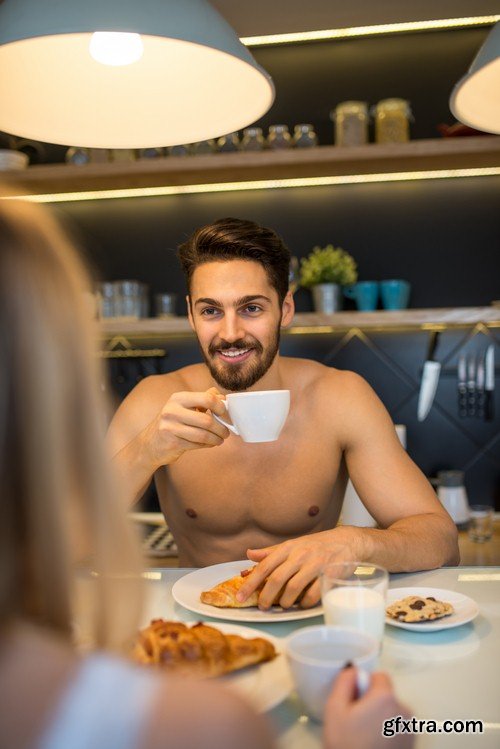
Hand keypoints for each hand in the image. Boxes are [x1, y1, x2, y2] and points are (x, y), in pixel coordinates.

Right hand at [145, 387, 230, 466]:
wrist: (149, 444)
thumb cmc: (172, 423)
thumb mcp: (183, 407)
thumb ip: (202, 400)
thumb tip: (222, 396)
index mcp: (178, 398)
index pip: (207, 398)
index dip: (221, 407)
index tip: (225, 414)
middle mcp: (172, 411)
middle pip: (207, 420)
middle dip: (221, 428)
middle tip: (226, 432)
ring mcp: (170, 427)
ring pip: (204, 435)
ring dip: (216, 439)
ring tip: (220, 440)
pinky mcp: (172, 443)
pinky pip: (197, 445)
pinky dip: (207, 445)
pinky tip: (209, 444)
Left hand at [237, 528, 361, 608]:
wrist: (347, 541)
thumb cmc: (316, 545)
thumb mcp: (293, 544)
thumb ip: (271, 552)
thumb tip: (249, 554)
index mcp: (288, 547)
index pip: (264, 566)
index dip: (250, 583)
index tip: (240, 596)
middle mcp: (300, 555)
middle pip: (277, 579)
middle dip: (266, 597)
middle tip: (262, 607)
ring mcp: (315, 564)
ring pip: (293, 588)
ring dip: (285, 602)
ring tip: (283, 605)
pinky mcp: (329, 574)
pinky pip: (313, 594)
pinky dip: (305, 603)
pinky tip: (302, 604)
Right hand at [324, 668, 413, 748]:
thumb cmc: (346, 744)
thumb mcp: (334, 709)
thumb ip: (344, 681)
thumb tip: (354, 670)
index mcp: (386, 697)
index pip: (379, 677)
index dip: (365, 686)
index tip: (355, 703)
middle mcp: (404, 710)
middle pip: (387, 695)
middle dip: (373, 703)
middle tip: (357, 722)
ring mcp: (411, 730)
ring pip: (392, 713)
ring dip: (381, 718)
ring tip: (366, 737)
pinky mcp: (412, 745)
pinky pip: (398, 728)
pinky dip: (389, 732)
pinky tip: (376, 745)